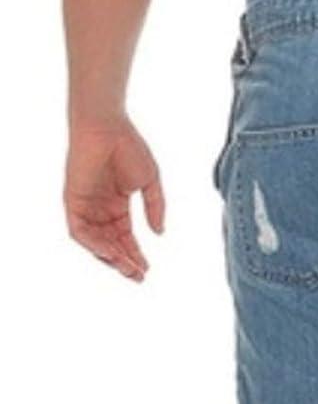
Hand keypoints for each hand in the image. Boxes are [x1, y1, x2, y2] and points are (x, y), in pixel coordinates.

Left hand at [64, 118, 164, 280]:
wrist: (107, 127)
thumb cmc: (129, 147)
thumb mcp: (150, 182)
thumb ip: (154, 207)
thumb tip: (160, 234)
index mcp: (117, 206)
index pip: (125, 238)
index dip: (136, 254)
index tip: (147, 270)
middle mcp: (99, 210)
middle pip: (111, 244)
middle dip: (124, 262)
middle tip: (138, 276)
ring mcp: (85, 206)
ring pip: (95, 242)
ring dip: (111, 257)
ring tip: (128, 268)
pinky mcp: (73, 201)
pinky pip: (80, 231)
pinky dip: (94, 244)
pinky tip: (111, 252)